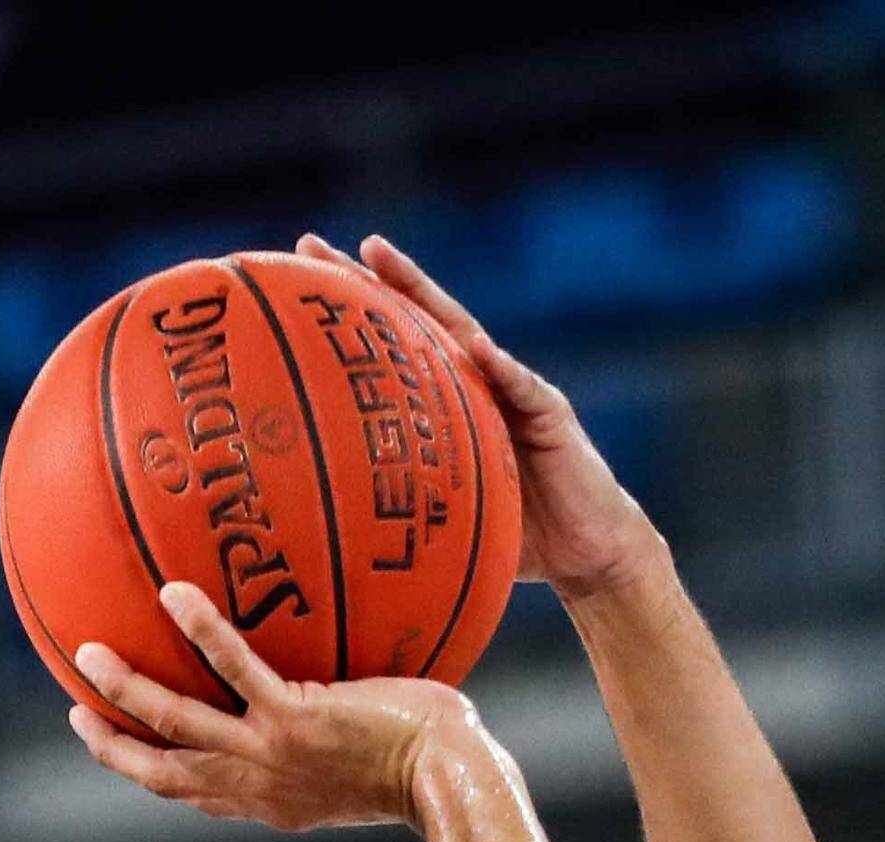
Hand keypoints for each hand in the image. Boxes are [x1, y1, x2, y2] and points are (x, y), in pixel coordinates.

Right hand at [70, 583, 493, 832]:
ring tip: (87, 652)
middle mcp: (258, 786)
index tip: (121, 747)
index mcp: (270, 802)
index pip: (195, 793)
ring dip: (125, 690)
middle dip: (112, 746)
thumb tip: (346, 699)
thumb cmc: (433, 770)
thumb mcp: (370, 768)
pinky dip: (201, 631)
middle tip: (77, 711)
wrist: (451, 784)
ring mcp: (270, 753)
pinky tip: (174, 591)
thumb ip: (339, 743)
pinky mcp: (294, 718)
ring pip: (174, 723)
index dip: (151, 771)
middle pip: (161, 772)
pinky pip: (234, 668)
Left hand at [306, 233, 663, 602]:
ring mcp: (515, 390)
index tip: (296, 277)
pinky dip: (503, 369)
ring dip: (422, 293)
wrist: (588, 554)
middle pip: (417, 318)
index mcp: (449, 401)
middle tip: (313, 245)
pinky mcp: (552, 415)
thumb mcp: (446, 519)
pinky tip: (480, 348)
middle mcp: (477, 381)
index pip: (394, 346)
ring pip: (463, 333)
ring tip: (381, 258)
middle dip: (368, 278)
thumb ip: (402, 509)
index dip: (349, 314)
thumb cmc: (515, 538)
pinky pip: (524, 389)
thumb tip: (329, 533)